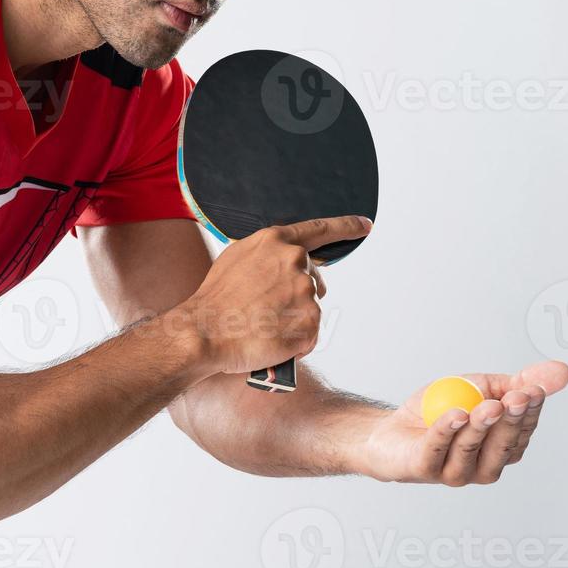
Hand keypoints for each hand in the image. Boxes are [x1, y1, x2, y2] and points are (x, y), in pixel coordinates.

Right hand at [169, 216, 368, 377]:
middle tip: (271, 310)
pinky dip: (295, 342)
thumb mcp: (236, 259)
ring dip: (293, 320)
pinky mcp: (309, 323)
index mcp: (276, 242)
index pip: (321, 229)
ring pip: (309, 308)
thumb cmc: (215, 299)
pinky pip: (309, 334)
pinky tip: (272, 342)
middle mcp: (295, 262)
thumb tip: (280, 263)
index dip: (346, 227)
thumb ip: (266, 255)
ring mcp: (305, 292)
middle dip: (300, 294)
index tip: (364, 225)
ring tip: (263, 327)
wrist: (203, 332)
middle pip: (314, 279)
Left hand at [357, 360, 567, 485]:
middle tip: (517, 398)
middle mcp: (484, 466)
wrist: (390, 430)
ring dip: (481, 426)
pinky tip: (455, 415)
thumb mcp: (481, 388)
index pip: (524, 431)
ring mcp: (456, 473)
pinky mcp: (425, 469)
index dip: (531, 411)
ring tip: (487, 406)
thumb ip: (518, 382)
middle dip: (511, 420)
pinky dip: (447, 430)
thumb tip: (563, 371)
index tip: (535, 389)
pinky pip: (438, 448)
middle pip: (503, 445)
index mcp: (503, 448)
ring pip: (472, 449)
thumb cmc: (439, 410)